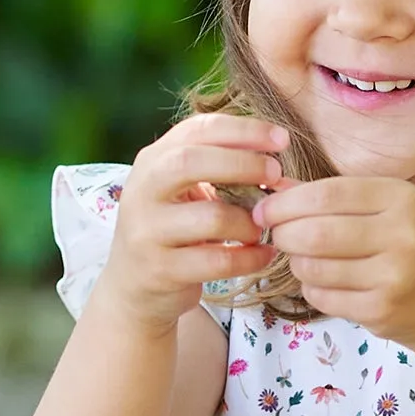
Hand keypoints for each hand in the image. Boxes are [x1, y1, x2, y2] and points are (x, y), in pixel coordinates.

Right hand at [97, 114, 290, 331]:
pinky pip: (218, 261)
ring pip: (211, 218)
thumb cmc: (173, 228)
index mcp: (153, 161)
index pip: (197, 130)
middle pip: (191, 162)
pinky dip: (250, 258)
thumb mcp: (183, 188)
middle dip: (243, 164)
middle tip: (276, 174)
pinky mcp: (162, 270)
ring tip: (263, 227)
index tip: (281, 139)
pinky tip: (264, 255)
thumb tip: (273, 151)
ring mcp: (148, 232)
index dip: (243, 131)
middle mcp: (143, 191)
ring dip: (249, 221)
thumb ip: (215, 165)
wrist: (133, 285)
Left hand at [254, 175, 414, 355]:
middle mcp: (402, 236)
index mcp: (401, 200)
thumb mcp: (389, 210)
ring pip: (315, 268)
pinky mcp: (382, 311)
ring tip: (305, 259)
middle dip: (284, 234)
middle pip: (316, 233)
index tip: (265, 209)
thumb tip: (275, 188)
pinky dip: (312, 289)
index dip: (286, 202)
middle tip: (278, 236)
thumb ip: (335, 197)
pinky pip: (323, 297)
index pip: (326, 195)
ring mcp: (393, 278)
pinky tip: (325, 283)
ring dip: (297, 264)